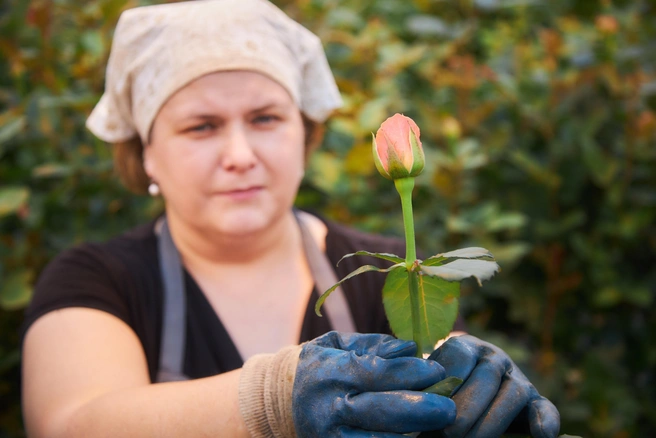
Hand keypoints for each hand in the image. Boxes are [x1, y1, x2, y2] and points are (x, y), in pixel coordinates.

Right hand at [292, 331, 456, 436]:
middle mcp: (330, 408)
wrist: (286, 399)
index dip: (412, 373)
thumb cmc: (325, 365)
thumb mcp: (341, 344)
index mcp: (332, 373)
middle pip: (382, 411)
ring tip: (436, 429)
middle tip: (449, 409)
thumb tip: (410, 349)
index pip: (379, 373)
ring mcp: (330, 437)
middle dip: (421, 411)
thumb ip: (375, 345)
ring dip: (411, 436)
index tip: (438, 371)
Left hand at [426, 335, 559, 437]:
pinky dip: (545, 419)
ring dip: (492, 420)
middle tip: (448, 432)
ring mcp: (516, 376)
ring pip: (513, 392)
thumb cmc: (441, 386)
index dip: (447, 379)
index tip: (432, 403)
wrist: (468, 383)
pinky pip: (544, 407)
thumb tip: (417, 408)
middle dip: (466, 407)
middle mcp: (493, 357)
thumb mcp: (433, 378)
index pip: (459, 355)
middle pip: (486, 376)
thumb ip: (429, 386)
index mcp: (465, 346)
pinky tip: (542, 435)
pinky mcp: (534, 399)